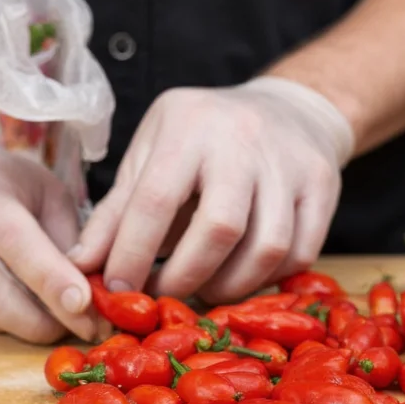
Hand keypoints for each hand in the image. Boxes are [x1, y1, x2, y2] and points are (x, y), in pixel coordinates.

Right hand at [0, 127, 96, 342]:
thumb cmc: (1, 185)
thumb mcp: (46, 191)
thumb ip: (72, 239)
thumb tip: (91, 295)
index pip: (17, 244)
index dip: (52, 281)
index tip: (85, 309)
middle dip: (39, 321)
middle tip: (75, 327)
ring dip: (14, 323)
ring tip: (37, 310)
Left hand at [72, 76, 354, 302]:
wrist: (290, 108)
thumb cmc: (205, 136)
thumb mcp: (151, 154)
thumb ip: (116, 210)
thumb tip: (80, 266)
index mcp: (188, 125)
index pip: (155, 200)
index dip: (132, 254)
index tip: (117, 289)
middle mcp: (243, 139)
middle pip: (220, 228)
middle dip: (185, 278)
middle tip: (165, 295)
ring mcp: (290, 163)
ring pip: (267, 247)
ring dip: (229, 285)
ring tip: (204, 288)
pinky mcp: (324, 187)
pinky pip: (300, 253)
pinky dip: (267, 279)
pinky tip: (242, 275)